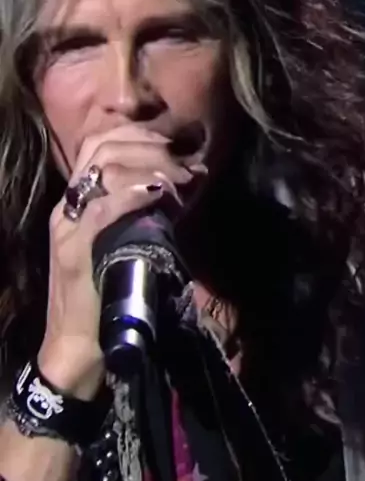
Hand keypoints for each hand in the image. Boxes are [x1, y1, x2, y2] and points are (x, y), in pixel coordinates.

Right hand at [38, 124, 204, 398]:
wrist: (78, 346)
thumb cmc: (105, 296)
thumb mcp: (123, 242)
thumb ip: (138, 214)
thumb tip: (176, 186)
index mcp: (75, 202)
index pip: (97, 145)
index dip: (134, 133)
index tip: (168, 140)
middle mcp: (68, 207)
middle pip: (101, 148)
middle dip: (146, 144)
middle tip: (180, 158)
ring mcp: (69, 228)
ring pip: (102, 171)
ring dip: (147, 165)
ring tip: (177, 178)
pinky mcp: (76, 252)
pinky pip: (102, 210)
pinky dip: (131, 195)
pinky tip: (156, 192)